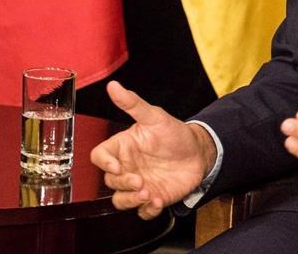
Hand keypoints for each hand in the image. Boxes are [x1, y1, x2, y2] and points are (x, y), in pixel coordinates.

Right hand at [90, 81, 215, 218]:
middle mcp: (126, 167)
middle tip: (141, 181)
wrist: (198, 151)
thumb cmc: (173, 133)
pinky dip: (148, 210)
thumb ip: (133, 104)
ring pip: (120, 200)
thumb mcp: (155, 116)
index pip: (99, 156)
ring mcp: (137, 184)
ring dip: (131, 200)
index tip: (118, 166)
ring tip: (149, 193)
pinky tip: (159, 201)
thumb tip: (113, 85)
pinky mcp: (152, 198)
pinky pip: (142, 212)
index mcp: (122, 147)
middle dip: (124, 183)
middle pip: (109, 181)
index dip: (104, 163)